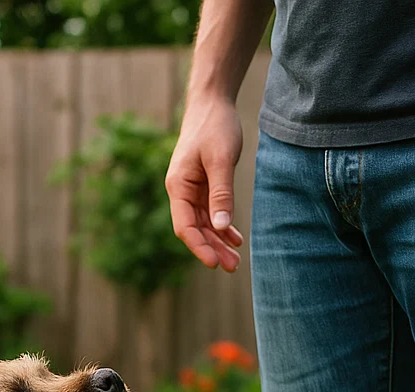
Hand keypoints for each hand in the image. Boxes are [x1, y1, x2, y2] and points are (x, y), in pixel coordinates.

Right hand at [166, 96, 245, 271]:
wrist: (213, 102)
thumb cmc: (214, 126)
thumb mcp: (220, 160)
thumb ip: (221, 193)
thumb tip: (219, 227)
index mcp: (178, 186)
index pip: (185, 226)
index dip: (199, 247)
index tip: (214, 263)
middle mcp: (181, 191)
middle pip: (195, 229)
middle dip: (212, 249)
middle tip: (233, 267)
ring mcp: (192, 189)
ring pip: (204, 223)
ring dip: (218, 241)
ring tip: (236, 260)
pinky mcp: (204, 184)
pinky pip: (211, 212)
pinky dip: (223, 226)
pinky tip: (235, 239)